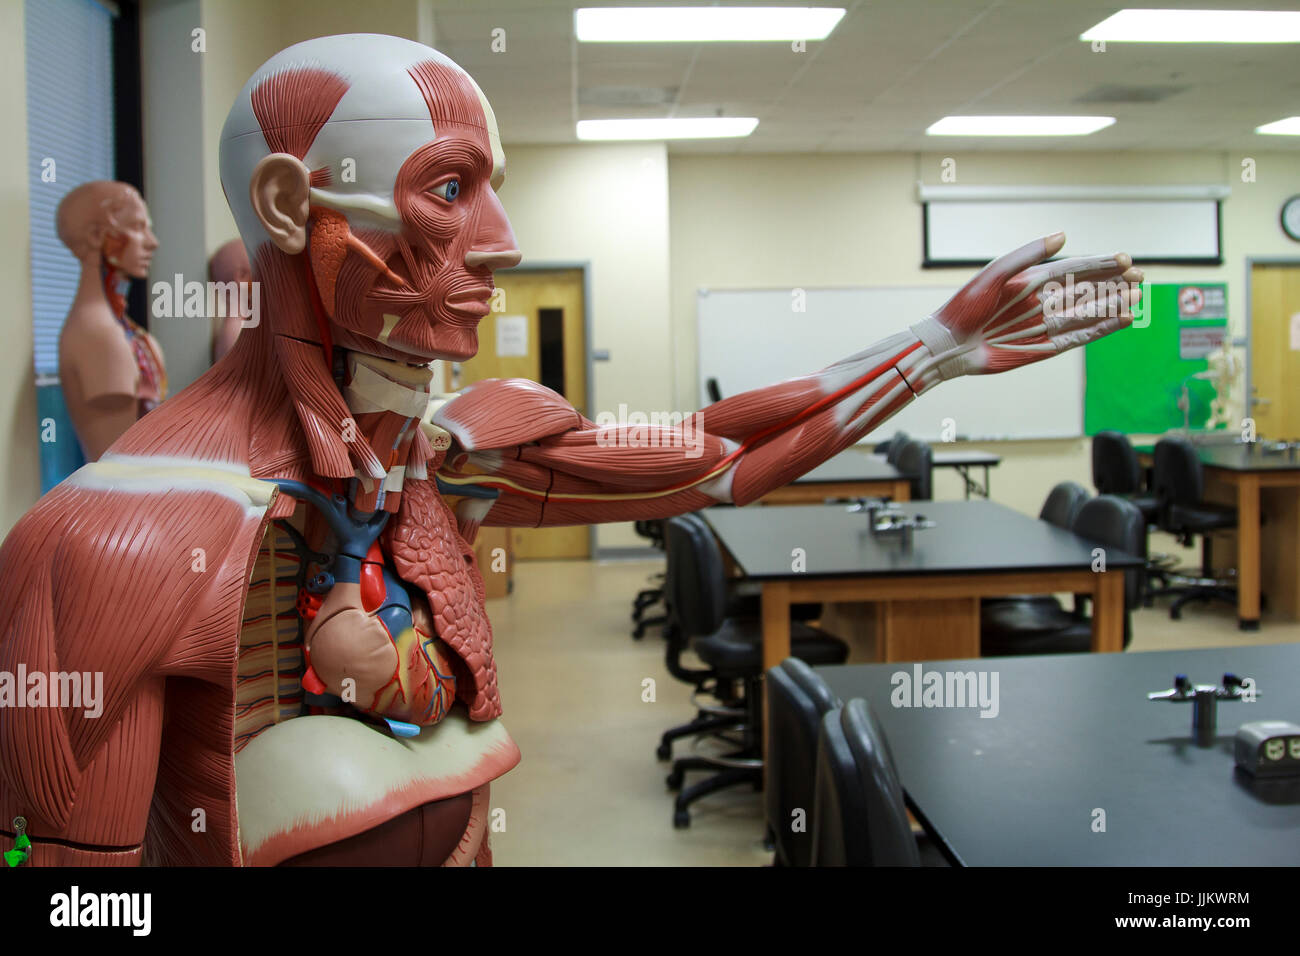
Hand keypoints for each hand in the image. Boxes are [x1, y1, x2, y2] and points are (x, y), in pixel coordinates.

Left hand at [910, 233, 1140, 378]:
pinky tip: (1123, 319)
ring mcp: (1045, 325)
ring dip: (1112, 304)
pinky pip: (1079, 336)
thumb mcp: (994, 274)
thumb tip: (1063, 235)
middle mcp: (1042, 301)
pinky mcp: (1045, 348)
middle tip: (1139, 276)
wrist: (948, 343)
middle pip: (1086, 289)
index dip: (1100, 263)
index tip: (1125, 259)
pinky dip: (1101, 329)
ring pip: (1087, 312)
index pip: (1074, 268)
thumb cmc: (965, 306)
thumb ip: (1028, 255)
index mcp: (1031, 279)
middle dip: (1113, 282)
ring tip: (1137, 296)